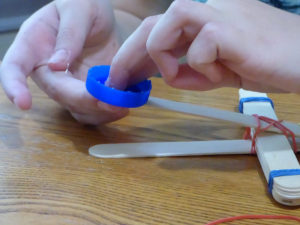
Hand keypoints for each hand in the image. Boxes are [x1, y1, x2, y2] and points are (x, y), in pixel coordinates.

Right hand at [0, 0, 127, 123]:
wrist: (102, 20)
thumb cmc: (85, 5)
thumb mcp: (79, 8)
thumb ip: (70, 33)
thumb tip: (57, 64)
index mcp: (35, 43)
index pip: (14, 67)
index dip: (14, 86)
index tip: (24, 104)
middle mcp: (47, 69)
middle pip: (57, 92)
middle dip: (82, 99)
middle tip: (110, 100)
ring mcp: (66, 83)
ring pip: (75, 107)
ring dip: (97, 111)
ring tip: (121, 106)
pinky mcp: (84, 92)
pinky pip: (90, 111)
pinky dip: (106, 114)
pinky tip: (121, 107)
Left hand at [108, 0, 299, 92]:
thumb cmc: (263, 61)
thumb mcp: (217, 68)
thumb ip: (191, 70)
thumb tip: (166, 75)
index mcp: (201, 16)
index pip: (156, 29)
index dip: (133, 52)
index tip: (122, 75)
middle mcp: (205, 6)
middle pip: (151, 25)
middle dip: (128, 56)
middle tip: (117, 81)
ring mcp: (217, 12)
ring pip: (165, 26)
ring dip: (166, 57)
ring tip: (187, 75)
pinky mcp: (229, 27)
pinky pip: (197, 50)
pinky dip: (203, 69)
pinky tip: (226, 72)